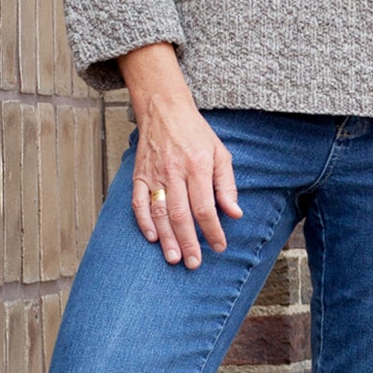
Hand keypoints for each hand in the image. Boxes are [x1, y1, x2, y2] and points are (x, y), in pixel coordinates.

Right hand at [120, 44, 241, 268]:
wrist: (164, 109)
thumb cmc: (196, 134)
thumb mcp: (220, 153)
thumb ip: (227, 185)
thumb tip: (235, 214)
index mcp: (197, 167)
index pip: (205, 207)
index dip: (212, 230)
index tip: (219, 246)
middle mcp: (174, 172)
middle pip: (181, 215)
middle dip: (188, 242)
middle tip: (194, 263)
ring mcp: (154, 174)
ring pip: (159, 212)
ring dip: (166, 238)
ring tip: (173, 258)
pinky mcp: (139, 175)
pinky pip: (138, 202)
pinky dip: (143, 221)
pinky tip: (151, 237)